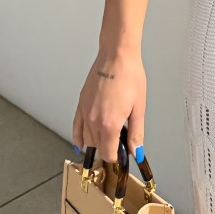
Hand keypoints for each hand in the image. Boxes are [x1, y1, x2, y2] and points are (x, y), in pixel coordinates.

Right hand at [72, 48, 146, 163]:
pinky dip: (78, 137)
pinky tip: (80, 143)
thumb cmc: (130, 76)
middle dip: (108, 149)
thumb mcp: (139, 107)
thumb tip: (137, 152)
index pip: (108, 153)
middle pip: (97, 147)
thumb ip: (136, 133)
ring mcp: (85, 112)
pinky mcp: (81, 103)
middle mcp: (93, 120)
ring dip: (96, 143)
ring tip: (108, 137)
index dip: (117, 157)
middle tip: (120, 144)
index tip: (123, 154)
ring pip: (86, 139)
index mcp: (109, 124)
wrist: (117, 56)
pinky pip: (76, 127)